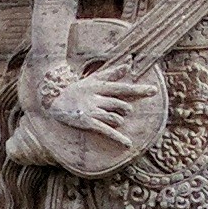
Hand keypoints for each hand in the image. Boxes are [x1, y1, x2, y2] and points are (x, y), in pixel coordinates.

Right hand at [29, 58, 158, 151]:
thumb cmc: (77, 90)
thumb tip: (128, 64)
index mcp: (99, 86)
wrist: (54, 102)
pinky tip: (127, 144)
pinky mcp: (87, 122)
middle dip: (124, 109)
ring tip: (113, 119)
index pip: (122, 88)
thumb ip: (111, 73)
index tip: (153, 90)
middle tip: (121, 109)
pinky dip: (118, 137)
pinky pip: (106, 130)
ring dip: (118, 120)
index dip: (138, 90)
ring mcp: (92, 111)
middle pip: (120, 104)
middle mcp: (96, 97)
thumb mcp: (93, 79)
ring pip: (115, 117)